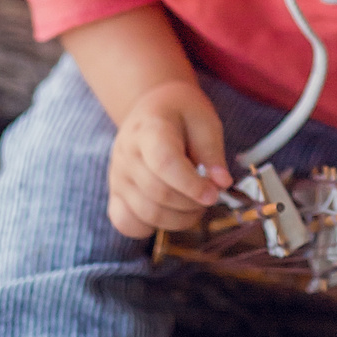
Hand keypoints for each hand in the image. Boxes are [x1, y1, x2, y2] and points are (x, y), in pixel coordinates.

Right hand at [108, 81, 230, 238]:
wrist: (151, 109)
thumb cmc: (181, 114)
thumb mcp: (204, 121)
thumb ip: (213, 152)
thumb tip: (222, 184)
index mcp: (148, 129)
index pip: (164, 163)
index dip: (191, 185)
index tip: (213, 193)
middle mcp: (126, 154)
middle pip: (158, 193)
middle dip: (192, 203)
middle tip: (210, 195)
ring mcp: (117, 176)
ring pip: (147, 214)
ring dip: (179, 218)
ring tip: (196, 204)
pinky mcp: (115, 194)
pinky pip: (127, 224)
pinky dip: (152, 227)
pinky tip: (170, 211)